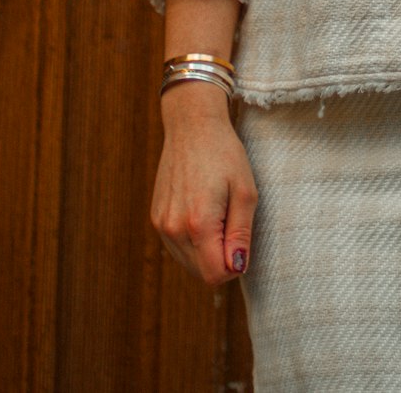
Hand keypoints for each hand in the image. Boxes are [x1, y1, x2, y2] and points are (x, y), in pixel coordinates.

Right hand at [151, 82, 257, 284]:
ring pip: (188, 262)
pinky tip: (200, 209)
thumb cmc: (224, 154)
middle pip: (201, 273)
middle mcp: (174, 228)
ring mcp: (161, 224)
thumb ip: (241, 234)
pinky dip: (192, 240)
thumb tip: (237, 267)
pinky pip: (176, 246)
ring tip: (215, 212)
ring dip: (205, 250)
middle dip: (220, 258)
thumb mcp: (245, 191)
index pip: (215, 275)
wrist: (192, 125)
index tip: (240, 238)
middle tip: (230, 219)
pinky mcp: (155, 217)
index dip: (233, 265)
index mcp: (199, 223)